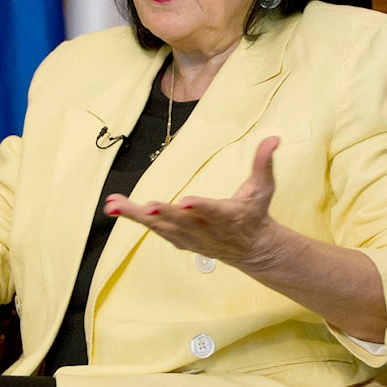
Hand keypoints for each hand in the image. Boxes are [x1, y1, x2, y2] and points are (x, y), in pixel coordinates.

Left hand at [103, 136, 281, 267]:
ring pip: (161, 227)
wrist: (251, 249)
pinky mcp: (179, 239)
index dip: (201, 208)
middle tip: (147, 208)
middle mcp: (207, 230)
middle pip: (182, 222)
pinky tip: (116, 208)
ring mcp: (191, 238)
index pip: (214, 212)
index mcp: (228, 217)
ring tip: (113, 205)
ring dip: (136, 216)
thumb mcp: (263, 189)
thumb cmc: (255, 213)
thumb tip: (273, 138)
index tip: (186, 203)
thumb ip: (263, 163)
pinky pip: (154, 229)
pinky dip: (135, 219)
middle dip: (164, 215)